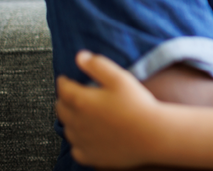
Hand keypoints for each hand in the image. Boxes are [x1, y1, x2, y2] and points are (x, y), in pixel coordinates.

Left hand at [56, 51, 160, 167]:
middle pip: (61, 108)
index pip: (63, 88)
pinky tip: (87, 136)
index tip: (65, 79)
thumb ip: (98, 65)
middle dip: (64, 99)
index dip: (63, 81)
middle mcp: (77, 122)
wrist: (151, 134)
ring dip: (70, 120)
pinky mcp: (91, 155)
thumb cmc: (137, 105)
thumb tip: (81, 57)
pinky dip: (78, 141)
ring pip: (66, 128)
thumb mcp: (120, 78)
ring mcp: (83, 140)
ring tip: (80, 114)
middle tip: (71, 95)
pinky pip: (76, 149)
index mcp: (81, 101)